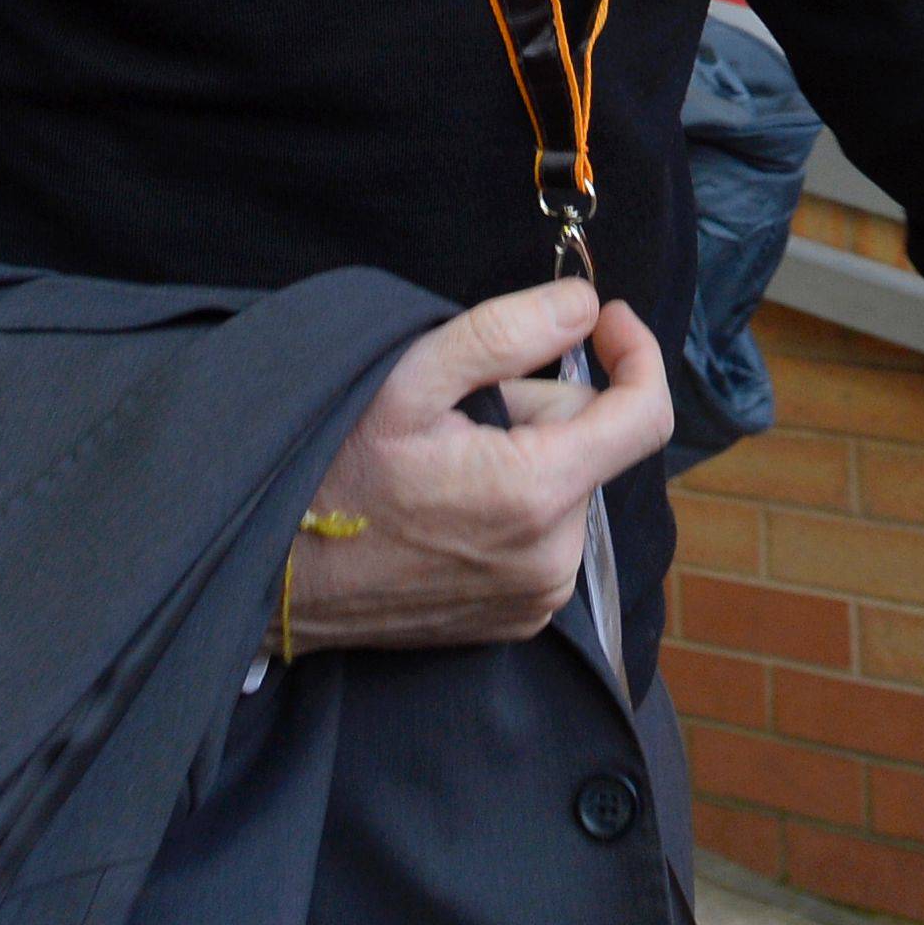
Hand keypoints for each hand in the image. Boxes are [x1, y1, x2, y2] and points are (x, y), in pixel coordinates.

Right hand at [278, 281, 673, 652]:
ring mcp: (537, 595)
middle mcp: (553, 556)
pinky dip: (513, 507)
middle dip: (539, 409)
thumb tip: (583, 306)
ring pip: (566, 486)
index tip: (603, 318)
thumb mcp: (410, 378)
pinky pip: (546, 534)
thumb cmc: (334, 470)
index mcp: (536, 492)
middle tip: (458, 415)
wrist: (277, 574)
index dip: (637, 353)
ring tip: (443, 466)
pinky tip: (449, 507)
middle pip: (589, 442)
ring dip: (525, 458)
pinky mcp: (518, 618)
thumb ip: (507, 333)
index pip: (646, 417)